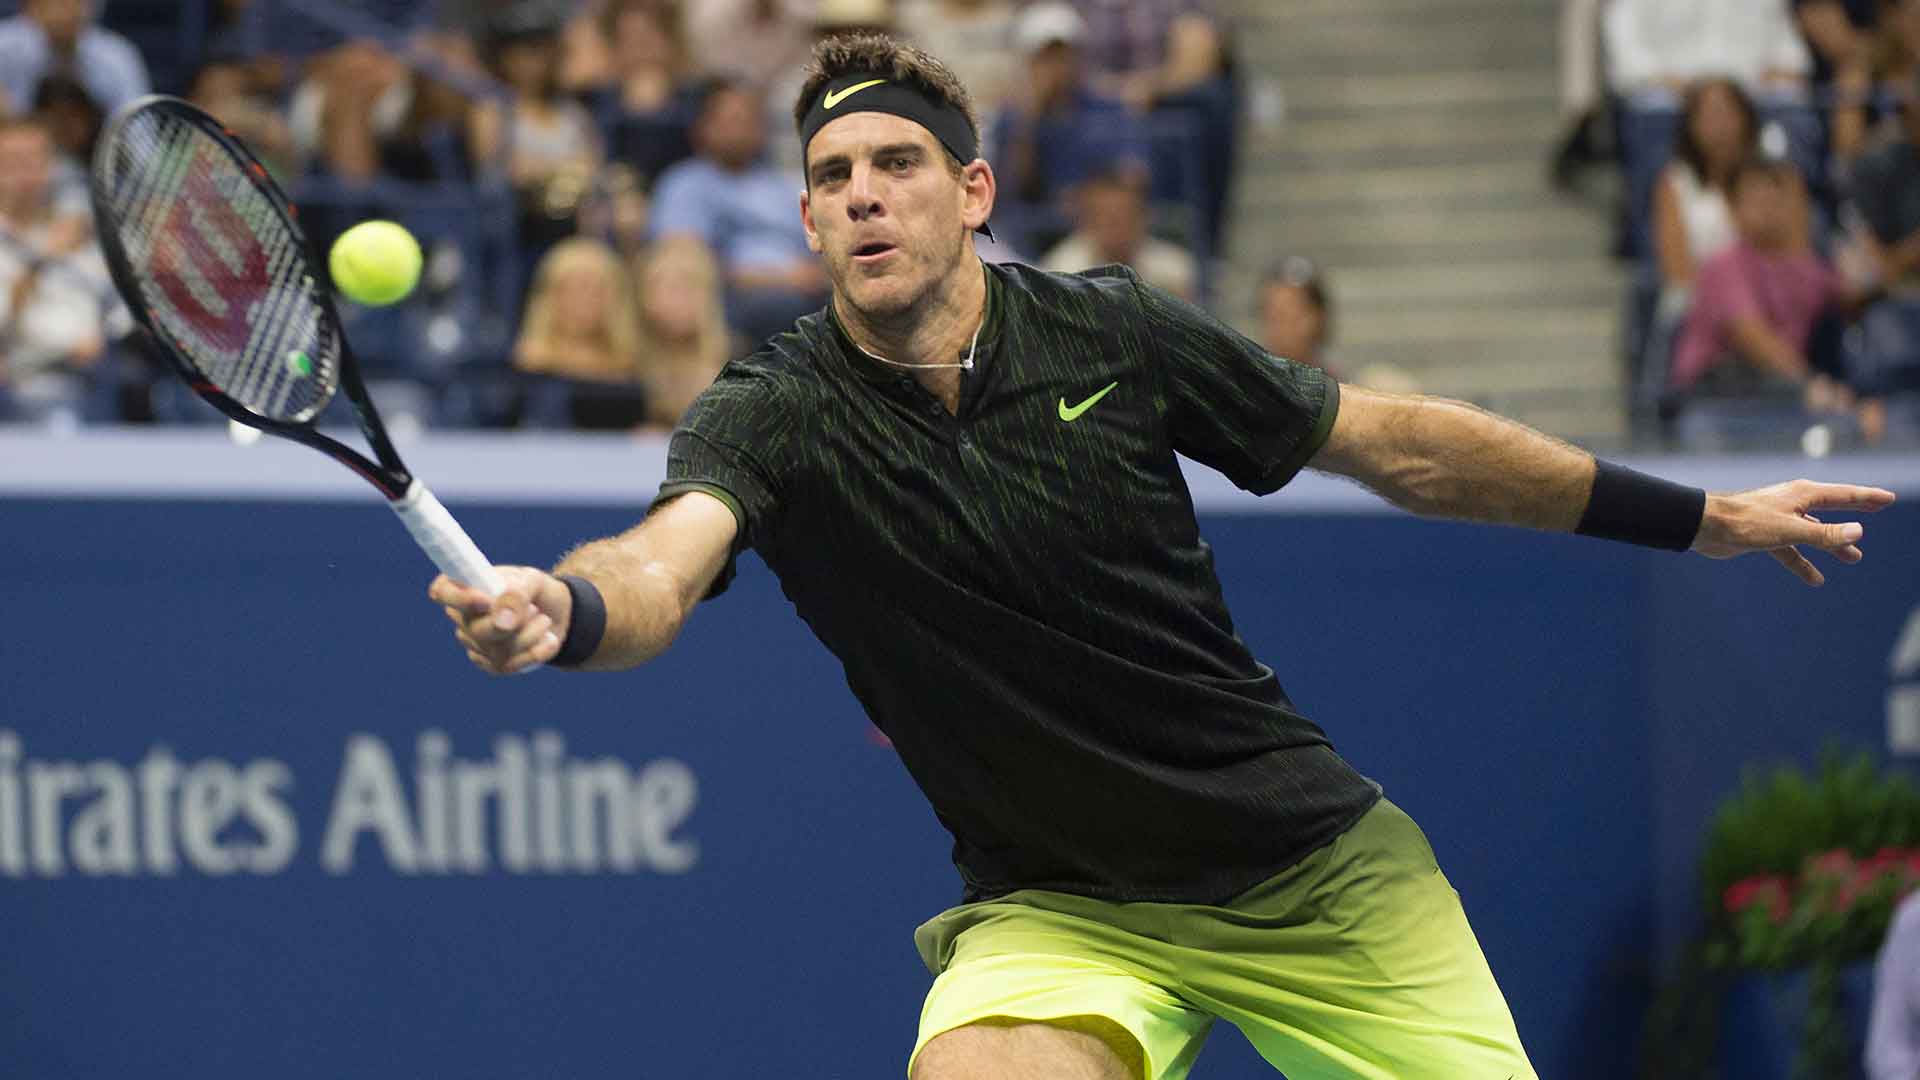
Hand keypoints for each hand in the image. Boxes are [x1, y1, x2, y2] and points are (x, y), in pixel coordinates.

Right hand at [429, 566, 572, 673]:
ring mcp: (475, 644)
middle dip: (514, 621)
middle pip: (476, 629)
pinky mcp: (493, 664)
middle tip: (533, 609)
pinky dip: (537, 651)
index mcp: (465, 586)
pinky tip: (547, 639)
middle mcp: (463, 617)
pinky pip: (511, 665)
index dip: (459, 598)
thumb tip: (503, 621)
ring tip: (543, 620)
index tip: (486, 600)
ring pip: (497, 650)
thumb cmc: (533, 590)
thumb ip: (518, 593)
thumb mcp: (532, 581)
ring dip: (530, 634)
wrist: (555, 612)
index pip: (443, 591)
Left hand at [1691, 480, 1896, 585]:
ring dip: (1832, 546)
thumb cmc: (1746, 522)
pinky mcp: (1765, 536)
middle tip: (1874, 518)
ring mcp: (1779, 520)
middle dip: (1853, 517)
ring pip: (1813, 534)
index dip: (1867, 498)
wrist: (1706, 527)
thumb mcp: (1791, 530)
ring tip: (1853, 559)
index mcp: (1803, 494)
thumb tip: (1858, 532)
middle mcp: (1793, 504)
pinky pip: (1791, 551)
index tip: (1887, 499)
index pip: (1844, 495)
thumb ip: (1824, 534)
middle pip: (1831, 511)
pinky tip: (1815, 579)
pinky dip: (1802, 564)